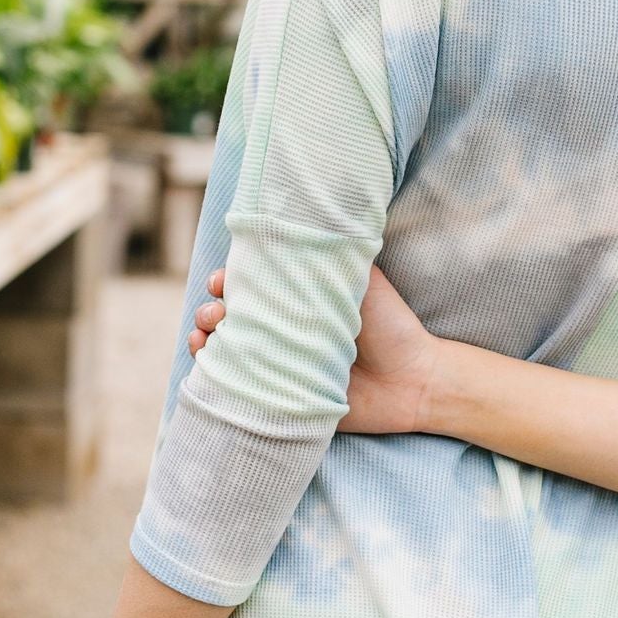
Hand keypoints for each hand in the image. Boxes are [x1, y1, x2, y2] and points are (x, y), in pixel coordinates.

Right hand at [189, 262, 442, 436]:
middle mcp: (284, 330)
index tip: (223, 280)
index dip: (229, 280)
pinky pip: (238, 385)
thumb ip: (330, 256)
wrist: (413, 380)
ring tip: (207, 335)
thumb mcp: (362, 280)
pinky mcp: (281, 397)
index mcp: (298, 301)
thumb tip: (298, 220)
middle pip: (229, 316)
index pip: (249, 286)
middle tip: (219, 312)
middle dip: (212, 309)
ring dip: (204, 336)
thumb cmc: (391, 326)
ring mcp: (280, 364)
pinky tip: (208, 360)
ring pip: (225, 348)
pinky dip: (214, 372)